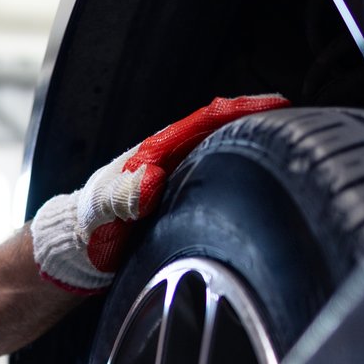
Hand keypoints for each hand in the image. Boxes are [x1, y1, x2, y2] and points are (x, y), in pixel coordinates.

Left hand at [30, 95, 289, 292]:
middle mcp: (162, 164)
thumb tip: (152, 177)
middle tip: (297, 123)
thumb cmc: (82, 236)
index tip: (278, 103)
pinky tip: (253, 185)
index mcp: (149, 157)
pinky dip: (234, 176)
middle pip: (216, 133)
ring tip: (286, 147)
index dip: (240, 110)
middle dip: (255, 122)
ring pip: (215, 156)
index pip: (202, 122)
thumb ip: (122, 197)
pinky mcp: (170, 204)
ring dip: (247, 147)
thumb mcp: (100, 216)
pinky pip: (209, 181)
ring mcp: (167, 183)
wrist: (67, 260)